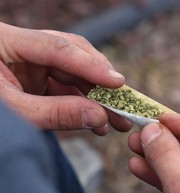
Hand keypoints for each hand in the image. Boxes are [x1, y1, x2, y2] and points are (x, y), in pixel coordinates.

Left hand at [0, 22, 132, 134]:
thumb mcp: (12, 114)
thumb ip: (55, 114)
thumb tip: (98, 116)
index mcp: (5, 42)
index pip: (56, 47)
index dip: (90, 66)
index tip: (118, 83)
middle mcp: (23, 48)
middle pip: (72, 58)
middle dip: (100, 84)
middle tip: (124, 105)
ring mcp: (31, 64)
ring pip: (74, 75)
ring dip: (96, 98)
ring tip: (115, 120)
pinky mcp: (37, 80)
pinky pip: (66, 89)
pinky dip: (82, 105)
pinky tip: (96, 121)